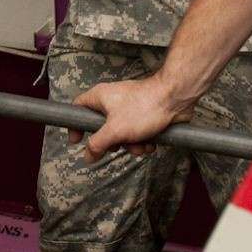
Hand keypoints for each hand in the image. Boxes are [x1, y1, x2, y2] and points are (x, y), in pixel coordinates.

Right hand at [71, 75, 189, 161]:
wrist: (176, 99)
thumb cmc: (146, 106)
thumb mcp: (115, 130)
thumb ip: (98, 144)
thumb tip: (88, 155)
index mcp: (100, 97)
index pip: (78, 108)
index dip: (75, 124)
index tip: (77, 139)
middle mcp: (113, 101)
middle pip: (101, 127)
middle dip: (112, 142)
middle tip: (117, 145)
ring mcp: (129, 108)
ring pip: (121, 133)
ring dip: (131, 144)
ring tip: (140, 143)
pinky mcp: (144, 115)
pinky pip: (136, 133)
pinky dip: (142, 140)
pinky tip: (150, 141)